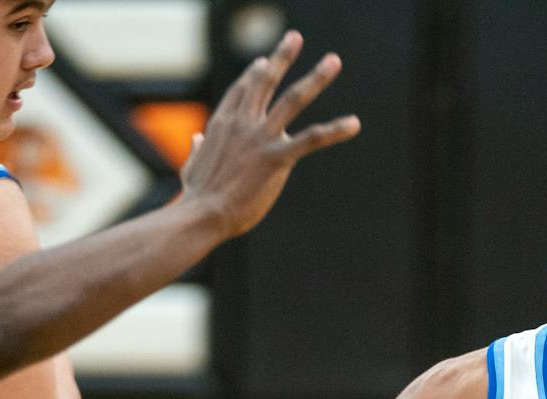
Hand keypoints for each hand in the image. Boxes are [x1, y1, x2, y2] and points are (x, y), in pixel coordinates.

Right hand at [180, 30, 360, 237]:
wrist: (202, 214)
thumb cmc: (197, 197)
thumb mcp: (192, 166)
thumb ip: (198, 149)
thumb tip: (197, 138)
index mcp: (222, 124)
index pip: (241, 90)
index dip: (254, 73)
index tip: (264, 61)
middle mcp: (243, 123)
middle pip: (266, 81)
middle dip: (282, 56)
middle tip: (295, 37)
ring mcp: (261, 138)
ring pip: (293, 100)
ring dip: (316, 78)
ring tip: (333, 61)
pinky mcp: (276, 158)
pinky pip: (311, 139)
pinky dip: (334, 130)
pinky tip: (354, 124)